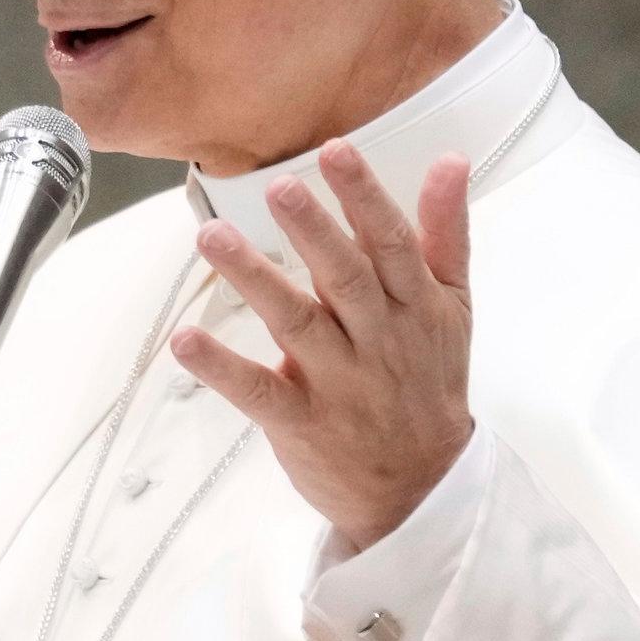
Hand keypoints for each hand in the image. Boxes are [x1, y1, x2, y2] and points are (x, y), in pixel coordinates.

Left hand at [169, 141, 475, 552]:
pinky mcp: (301, 422)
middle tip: (277, 186)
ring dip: (253, 279)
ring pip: (295, 324)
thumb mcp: (453, 307)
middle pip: (345, 279)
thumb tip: (450, 160)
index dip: (364, 197)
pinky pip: (257, 392)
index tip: (336, 152)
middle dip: (313, 231)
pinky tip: (186, 339)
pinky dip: (221, 367)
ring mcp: (339, 383)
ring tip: (211, 237)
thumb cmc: (429, 383)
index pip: (391, 243)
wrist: (423, 489)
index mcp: (414, 307)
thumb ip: (445, 234)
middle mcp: (378, 341)